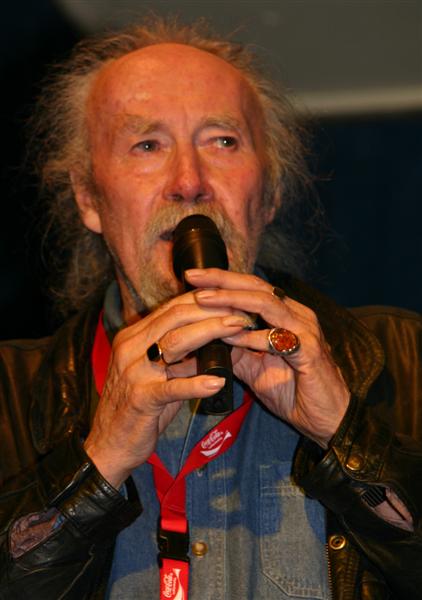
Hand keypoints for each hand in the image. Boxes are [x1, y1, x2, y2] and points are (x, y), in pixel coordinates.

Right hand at [84, 292, 249, 487]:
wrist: (108, 446)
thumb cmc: (138, 408)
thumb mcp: (157, 373)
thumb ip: (180, 355)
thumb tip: (215, 340)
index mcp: (133, 337)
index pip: (171, 307)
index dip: (204, 301)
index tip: (232, 300)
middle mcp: (130, 348)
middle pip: (175, 317)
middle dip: (212, 311)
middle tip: (242, 312)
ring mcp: (134, 372)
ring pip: (175, 342)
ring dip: (210, 333)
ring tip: (237, 331)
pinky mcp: (141, 399)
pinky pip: (172, 388)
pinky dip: (197, 384)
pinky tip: (219, 382)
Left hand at [187, 268, 349, 447]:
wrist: (328, 420)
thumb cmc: (295, 393)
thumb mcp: (256, 369)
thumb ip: (235, 351)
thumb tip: (204, 341)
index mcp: (286, 315)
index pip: (252, 288)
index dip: (223, 280)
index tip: (193, 278)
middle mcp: (297, 315)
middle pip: (257, 286)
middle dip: (222, 279)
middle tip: (193, 276)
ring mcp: (305, 330)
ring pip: (266, 303)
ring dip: (232, 300)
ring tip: (204, 299)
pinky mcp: (310, 351)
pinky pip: (277, 338)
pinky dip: (251, 336)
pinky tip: (229, 336)